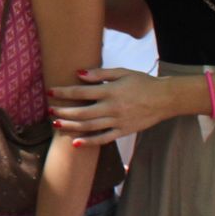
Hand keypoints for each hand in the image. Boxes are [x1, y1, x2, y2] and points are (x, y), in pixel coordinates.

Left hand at [49, 67, 172, 144]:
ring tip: (56, 124)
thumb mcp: (122, 72)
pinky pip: (103, 138)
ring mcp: (118, 121)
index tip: (50, 92)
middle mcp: (112, 108)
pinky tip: (75, 143)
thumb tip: (78, 73)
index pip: (80, 92)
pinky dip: (89, 142)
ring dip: (70, 126)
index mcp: (110, 91)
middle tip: (49, 110)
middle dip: (63, 112)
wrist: (165, 99)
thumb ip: (100, 74)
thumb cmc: (142, 82)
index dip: (63, 92)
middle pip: (81, 112)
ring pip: (89, 127)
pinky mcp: (123, 131)